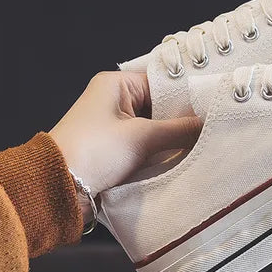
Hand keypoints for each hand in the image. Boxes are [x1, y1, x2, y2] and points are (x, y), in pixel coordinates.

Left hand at [50, 71, 201, 219]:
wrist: (57, 189)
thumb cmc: (94, 151)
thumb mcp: (142, 138)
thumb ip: (180, 130)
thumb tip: (208, 124)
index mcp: (116, 84)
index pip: (163, 83)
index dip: (188, 95)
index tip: (214, 104)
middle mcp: (116, 100)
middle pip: (161, 105)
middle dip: (183, 119)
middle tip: (215, 125)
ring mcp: (116, 125)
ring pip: (156, 126)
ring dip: (174, 136)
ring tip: (206, 140)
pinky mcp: (116, 147)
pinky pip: (147, 143)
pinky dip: (162, 150)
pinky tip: (185, 155)